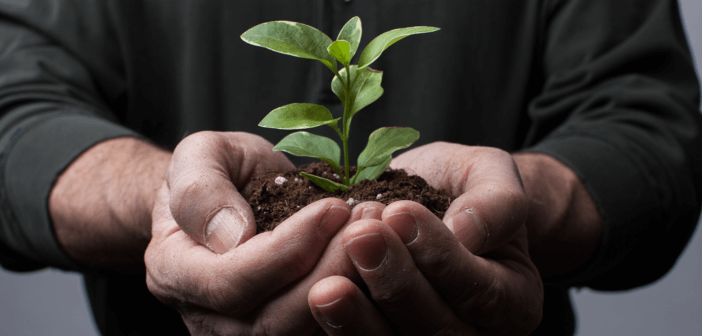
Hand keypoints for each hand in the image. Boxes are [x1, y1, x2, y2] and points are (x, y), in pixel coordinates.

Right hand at [145, 131, 365, 334]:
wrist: (228, 197)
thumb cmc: (215, 172)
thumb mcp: (199, 156)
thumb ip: (200, 189)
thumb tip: (231, 236)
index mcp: (174, 272)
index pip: (231, 282)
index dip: (288, 249)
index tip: (334, 207)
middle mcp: (207, 317)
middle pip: (273, 322)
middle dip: (330, 273)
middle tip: (371, 226)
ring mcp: (244, 334)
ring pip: (303, 334)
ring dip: (351, 288)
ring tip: (381, 239)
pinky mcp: (285, 331)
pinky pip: (323, 331)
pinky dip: (359, 301)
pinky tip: (382, 262)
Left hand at [308, 142, 543, 334]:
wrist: (433, 204)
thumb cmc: (464, 188)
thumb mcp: (491, 175)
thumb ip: (496, 202)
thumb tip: (467, 233)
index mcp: (512, 299)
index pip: (480, 291)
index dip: (439, 256)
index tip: (399, 212)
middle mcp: (473, 333)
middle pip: (437, 328)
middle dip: (395, 284)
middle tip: (359, 238)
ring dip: (359, 318)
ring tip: (326, 287)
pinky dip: (337, 329)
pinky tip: (312, 301)